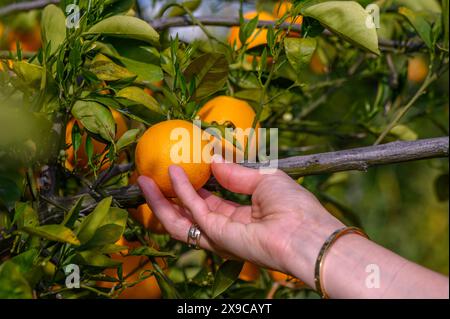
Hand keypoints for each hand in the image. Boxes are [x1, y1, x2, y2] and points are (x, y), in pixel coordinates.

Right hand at [138, 156, 343, 286]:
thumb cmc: (294, 206)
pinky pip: (192, 212)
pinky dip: (180, 192)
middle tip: (149, 176)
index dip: (192, 187)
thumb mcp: (264, 179)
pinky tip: (172, 174)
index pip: (209, 202)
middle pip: (187, 213)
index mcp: (240, 215)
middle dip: (166, 197)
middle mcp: (226, 227)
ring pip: (180, 220)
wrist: (308, 232)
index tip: (179, 168)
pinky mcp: (217, 236)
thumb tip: (214, 159)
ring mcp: (219, 235)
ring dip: (160, 200)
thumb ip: (236, 172)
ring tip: (143, 179)